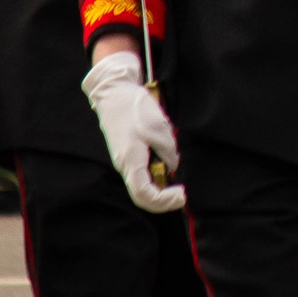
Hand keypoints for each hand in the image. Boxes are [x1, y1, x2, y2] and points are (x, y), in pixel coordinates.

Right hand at [81, 51, 184, 213]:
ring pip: (142, 187)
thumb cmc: (135, 109)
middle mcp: (125, 166)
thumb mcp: (159, 127)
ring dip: (160, 190)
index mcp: (131, 161)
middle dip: (163, 200)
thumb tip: (172, 166)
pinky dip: (156, 179)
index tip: (182, 194)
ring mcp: (126, 162)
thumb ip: (168, 150)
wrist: (115, 95)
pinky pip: (142, 175)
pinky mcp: (129, 156)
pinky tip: (168, 170)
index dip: (163, 201)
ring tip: (178, 184)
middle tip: (182, 195)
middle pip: (142, 196)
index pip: (144, 194)